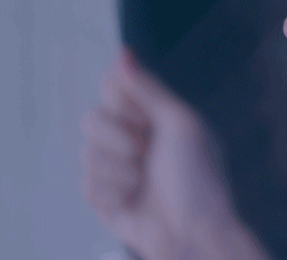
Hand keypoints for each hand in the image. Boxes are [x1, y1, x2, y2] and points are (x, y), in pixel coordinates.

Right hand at [80, 47, 268, 259]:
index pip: (113, 86)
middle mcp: (131, 137)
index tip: (146, 118)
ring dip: (120, 169)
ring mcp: (115, 168)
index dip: (123, 101)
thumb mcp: (180, 124)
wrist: (194, 234)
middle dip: (119, 137)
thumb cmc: (199, 179)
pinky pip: (87, 183)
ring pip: (87, 152)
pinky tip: (134, 200)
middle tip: (146, 152)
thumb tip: (121, 51)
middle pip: (92, 117)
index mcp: (152, 115)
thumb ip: (146, 88)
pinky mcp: (103, 197)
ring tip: (145, 181)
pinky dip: (113, 191)